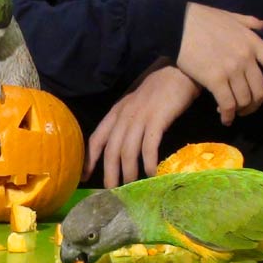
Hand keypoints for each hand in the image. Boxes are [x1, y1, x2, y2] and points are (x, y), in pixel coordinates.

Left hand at [82, 64, 200, 187]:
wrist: (178, 72)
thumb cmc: (159, 90)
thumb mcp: (135, 105)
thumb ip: (127, 122)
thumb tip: (124, 148)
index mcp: (116, 113)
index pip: (96, 138)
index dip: (89, 159)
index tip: (84, 176)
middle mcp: (124, 116)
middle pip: (111, 150)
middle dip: (109, 173)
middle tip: (111, 191)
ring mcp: (140, 118)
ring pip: (127, 151)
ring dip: (128, 171)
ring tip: (131, 186)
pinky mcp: (157, 120)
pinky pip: (148, 146)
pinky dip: (148, 162)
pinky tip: (151, 173)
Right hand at [176, 2, 262, 125]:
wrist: (178, 23)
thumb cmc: (203, 18)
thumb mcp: (232, 16)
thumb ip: (250, 22)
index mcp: (254, 42)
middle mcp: (247, 57)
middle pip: (261, 91)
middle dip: (255, 105)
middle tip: (246, 108)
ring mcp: (231, 69)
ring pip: (244, 100)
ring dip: (240, 111)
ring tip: (232, 112)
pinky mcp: (214, 79)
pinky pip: (228, 104)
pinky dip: (228, 115)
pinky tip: (224, 118)